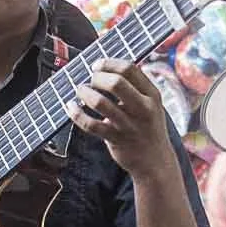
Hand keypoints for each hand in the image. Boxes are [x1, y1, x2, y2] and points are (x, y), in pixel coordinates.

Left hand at [69, 58, 175, 179]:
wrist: (155, 162)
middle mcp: (143, 108)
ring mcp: (129, 125)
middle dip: (97, 77)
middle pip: (116, 83)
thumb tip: (106, 69)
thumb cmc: (147, 128)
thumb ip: (135, 89)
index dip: (109, 64)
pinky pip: (91, 125)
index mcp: (152, 95)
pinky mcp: (117, 139)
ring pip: (101, 103)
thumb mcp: (150, 105)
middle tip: (89, 80)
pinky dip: (76, 114)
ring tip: (80, 91)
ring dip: (85, 93)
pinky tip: (70, 107)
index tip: (96, 65)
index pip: (129, 69)